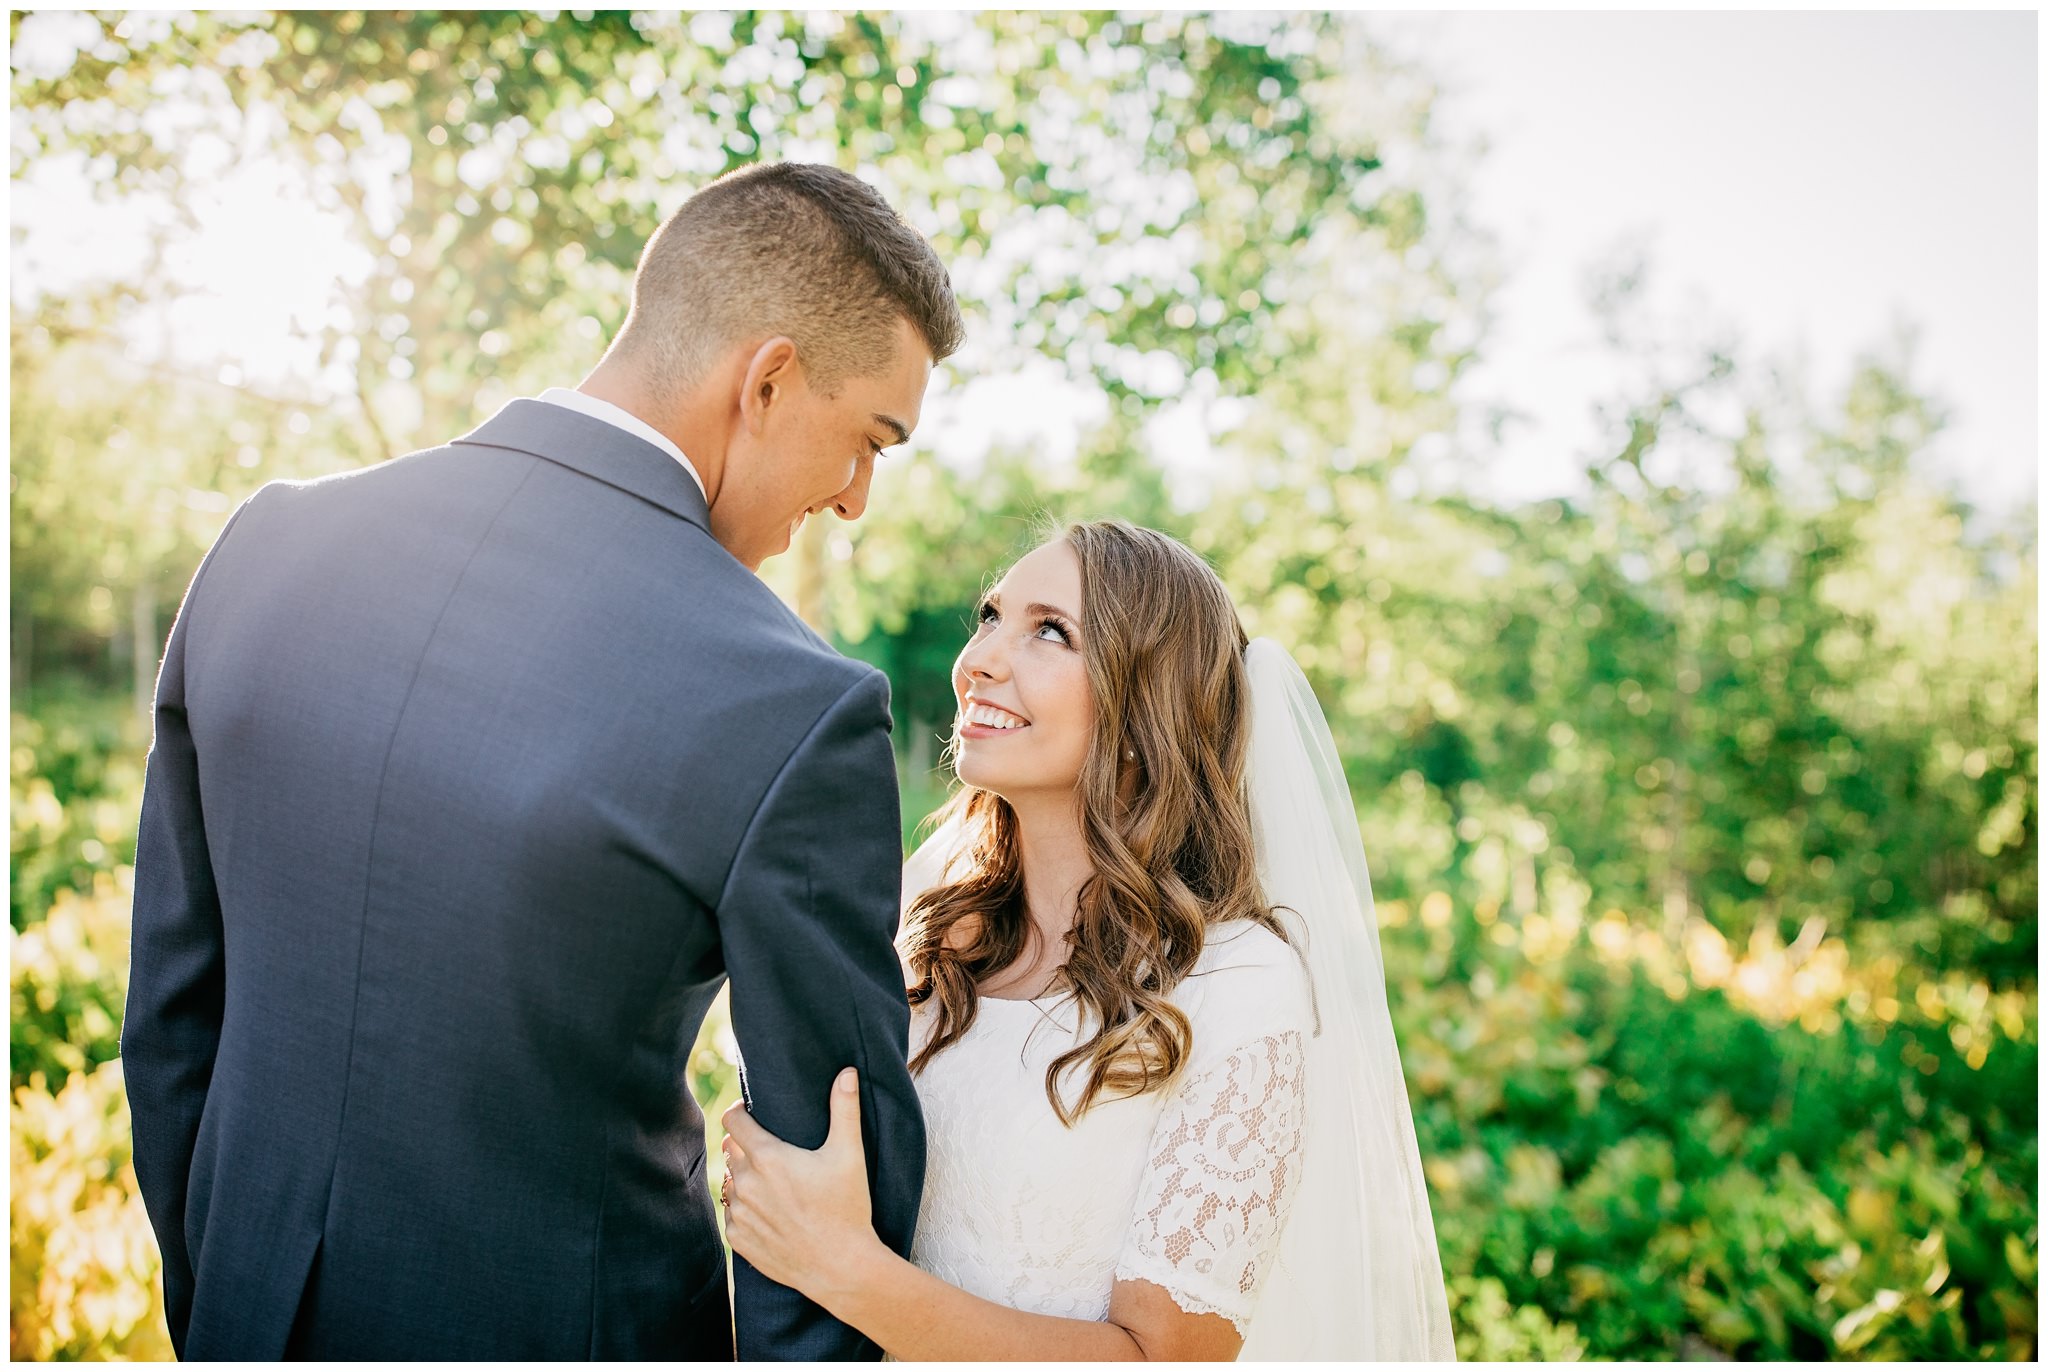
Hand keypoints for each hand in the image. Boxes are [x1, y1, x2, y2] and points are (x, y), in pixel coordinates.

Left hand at [720, 1067, 882, 1301]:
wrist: (840, 1267)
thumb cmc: (847, 1208)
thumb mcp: (849, 1154)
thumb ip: (844, 1109)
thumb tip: (847, 1072)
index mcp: (767, 1158)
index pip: (732, 1121)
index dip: (740, 1111)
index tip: (753, 1111)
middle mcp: (745, 1184)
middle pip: (731, 1150)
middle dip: (746, 1144)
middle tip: (772, 1149)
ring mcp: (739, 1214)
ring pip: (730, 1182)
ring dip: (743, 1177)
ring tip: (772, 1182)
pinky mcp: (738, 1240)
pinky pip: (732, 1214)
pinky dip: (744, 1208)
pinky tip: (769, 1211)